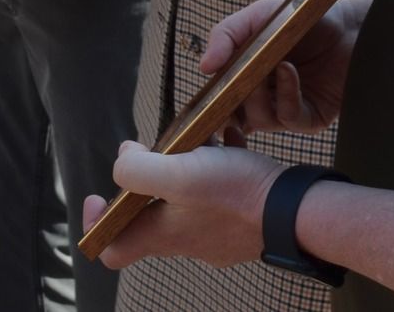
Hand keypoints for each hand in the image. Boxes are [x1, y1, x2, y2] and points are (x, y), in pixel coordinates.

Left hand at [80, 142, 283, 270]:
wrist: (296, 210)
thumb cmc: (236, 193)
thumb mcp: (179, 172)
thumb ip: (138, 169)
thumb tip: (123, 156)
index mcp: (163, 234)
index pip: (113, 251)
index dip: (97, 225)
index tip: (99, 196)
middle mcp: (186, 240)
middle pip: (148, 219)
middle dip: (146, 183)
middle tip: (155, 152)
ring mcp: (216, 234)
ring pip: (185, 202)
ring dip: (184, 171)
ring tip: (196, 142)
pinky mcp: (240, 221)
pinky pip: (218, 195)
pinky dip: (216, 168)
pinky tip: (228, 142)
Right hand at [203, 0, 364, 138]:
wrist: (349, 22)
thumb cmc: (302, 16)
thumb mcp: (258, 16)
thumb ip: (226, 35)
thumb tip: (202, 66)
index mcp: (245, 76)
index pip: (219, 99)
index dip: (209, 103)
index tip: (201, 100)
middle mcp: (263, 97)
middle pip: (233, 115)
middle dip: (230, 102)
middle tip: (232, 84)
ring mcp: (285, 108)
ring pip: (258, 119)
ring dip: (259, 95)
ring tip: (268, 66)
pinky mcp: (310, 117)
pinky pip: (289, 118)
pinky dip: (285, 95)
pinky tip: (288, 70)